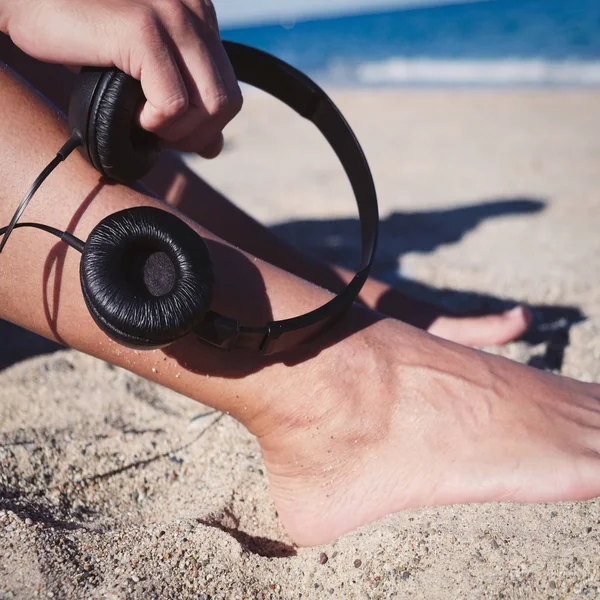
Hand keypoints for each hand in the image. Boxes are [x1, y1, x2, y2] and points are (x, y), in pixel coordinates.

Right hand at [0, 0, 241, 157]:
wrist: (27, 2)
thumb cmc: (82, 36)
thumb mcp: (145, 74)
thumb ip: (185, 103)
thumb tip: (215, 148)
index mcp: (200, 16)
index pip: (231, 93)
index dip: (204, 125)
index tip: (170, 130)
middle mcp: (194, 10)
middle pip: (228, 103)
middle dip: (196, 134)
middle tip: (158, 134)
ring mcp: (172, 16)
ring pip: (211, 106)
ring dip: (177, 132)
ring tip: (143, 122)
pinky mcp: (143, 30)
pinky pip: (173, 104)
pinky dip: (155, 123)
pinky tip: (132, 114)